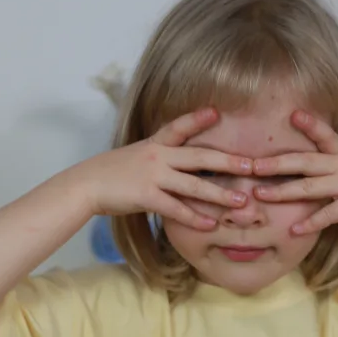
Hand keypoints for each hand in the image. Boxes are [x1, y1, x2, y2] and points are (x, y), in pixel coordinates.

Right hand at [83, 108, 251, 230]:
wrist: (85, 185)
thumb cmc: (111, 173)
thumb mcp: (136, 156)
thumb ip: (159, 157)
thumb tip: (179, 162)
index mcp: (155, 144)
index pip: (179, 127)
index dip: (197, 119)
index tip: (216, 112)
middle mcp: (158, 156)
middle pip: (199, 157)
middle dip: (228, 161)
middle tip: (252, 165)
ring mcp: (152, 176)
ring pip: (193, 186)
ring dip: (220, 194)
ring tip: (241, 201)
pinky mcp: (146, 196)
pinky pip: (175, 208)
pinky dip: (194, 217)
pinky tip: (210, 224)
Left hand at [252, 112, 337, 234]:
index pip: (324, 135)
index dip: (308, 125)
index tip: (290, 114)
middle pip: (305, 162)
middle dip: (276, 163)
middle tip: (252, 164)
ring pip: (310, 187)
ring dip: (283, 191)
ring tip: (259, 194)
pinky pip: (329, 214)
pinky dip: (311, 222)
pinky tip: (293, 229)